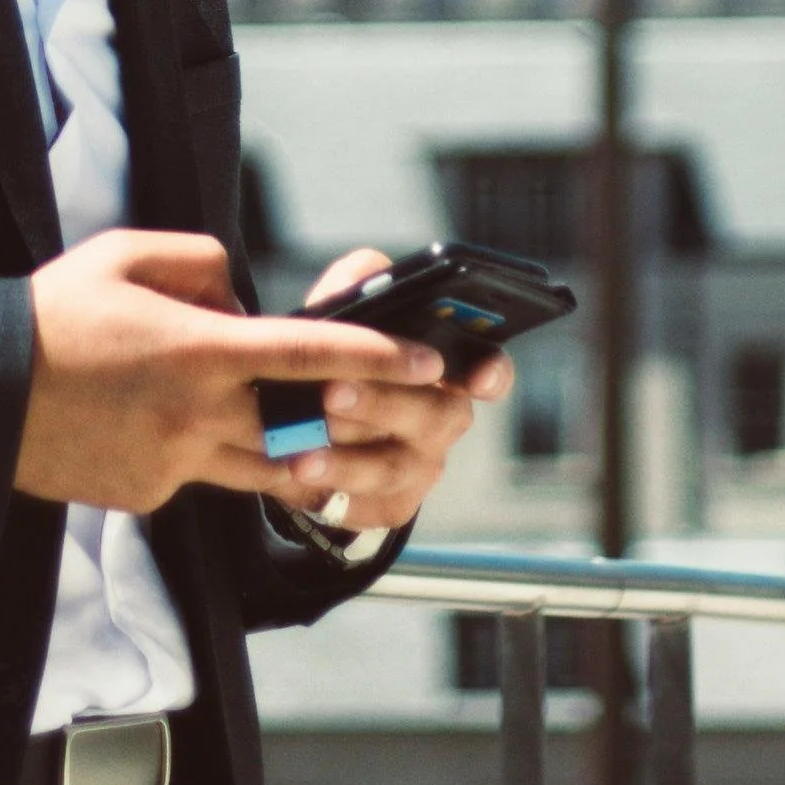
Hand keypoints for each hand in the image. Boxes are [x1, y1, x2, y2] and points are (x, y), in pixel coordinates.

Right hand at [14, 229, 448, 516]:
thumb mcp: (129, 254)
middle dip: (351, 425)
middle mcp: (196, 415)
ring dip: (291, 450)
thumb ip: (204, 264)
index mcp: (199, 350)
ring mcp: (174, 464)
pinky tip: (165, 422)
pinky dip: (207, 453)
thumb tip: (240, 304)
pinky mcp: (148, 496)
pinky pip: (201, 477)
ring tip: (298, 425)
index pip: (312, 356)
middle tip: (386, 412)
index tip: (428, 361)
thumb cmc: (54, 313)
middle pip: (303, 432)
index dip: (380, 358)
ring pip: (263, 469)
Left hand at [295, 247, 512, 534]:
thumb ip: (359, 281)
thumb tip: (362, 279)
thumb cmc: (345, 349)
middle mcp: (444, 418)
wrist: (315, 415)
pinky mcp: (391, 505)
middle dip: (380, 404)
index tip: (478, 375)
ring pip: (391, 468)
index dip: (492, 374)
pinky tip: (292, 476)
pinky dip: (327, 492)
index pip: (490, 370)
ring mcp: (421, 467)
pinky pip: (365, 506)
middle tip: (331, 392)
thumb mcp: (351, 307)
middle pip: (431, 416)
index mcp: (449, 366)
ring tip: (299, 451)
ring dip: (345, 460)